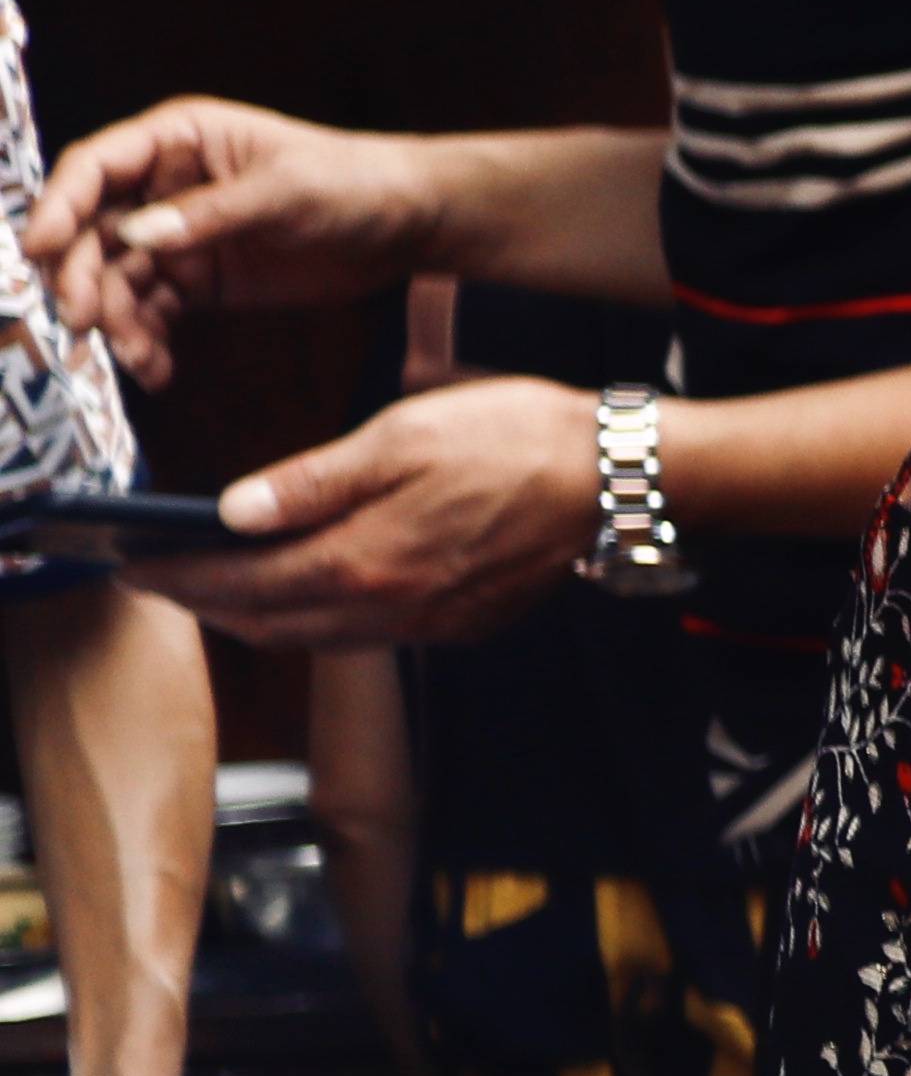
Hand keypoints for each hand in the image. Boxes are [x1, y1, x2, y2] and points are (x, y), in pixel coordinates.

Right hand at [27, 98, 453, 385]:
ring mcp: (178, 237)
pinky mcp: (200, 281)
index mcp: (177, 140)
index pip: (95, 167)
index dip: (59, 206)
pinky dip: (148, 340)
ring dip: (115, 319)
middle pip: (92, 230)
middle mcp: (163, 187)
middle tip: (83, 320)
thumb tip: (136, 237)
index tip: (38, 250)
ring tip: (136, 358)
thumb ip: (210, 215)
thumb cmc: (352, 182)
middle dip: (80, 275)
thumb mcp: (285, 191)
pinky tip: (156, 370)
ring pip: (117, 278)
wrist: (408, 223)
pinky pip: (154, 311)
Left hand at [145, 380, 608, 649]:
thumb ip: (312, 481)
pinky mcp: (462, 624)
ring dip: (260, 616)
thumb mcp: (400, 438)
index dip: (177, 577)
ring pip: (317, 637)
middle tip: (159, 578)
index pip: (241, 583)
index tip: (129, 564)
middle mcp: (389, 609)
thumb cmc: (513, 440)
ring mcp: (428, 624)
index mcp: (363, 561)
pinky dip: (321, 618)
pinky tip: (313, 587)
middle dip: (206, 604)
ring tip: (221, 585)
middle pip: (270, 624)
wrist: (615, 479)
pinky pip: (368, 634)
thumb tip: (231, 513)